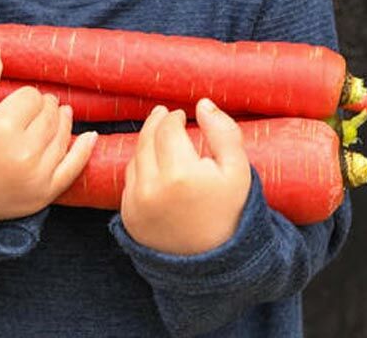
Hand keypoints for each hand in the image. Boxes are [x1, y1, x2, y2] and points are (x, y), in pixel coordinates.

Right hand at [0, 47, 97, 228]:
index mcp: (1, 127)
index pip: (31, 97)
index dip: (25, 96)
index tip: (15, 102)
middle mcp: (22, 152)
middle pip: (50, 114)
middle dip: (45, 106)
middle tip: (37, 107)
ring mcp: (36, 176)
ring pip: (62, 136)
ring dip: (63, 122)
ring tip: (60, 114)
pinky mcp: (44, 195)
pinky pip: (73, 168)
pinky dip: (84, 151)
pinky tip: (91, 136)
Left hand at [120, 99, 250, 254]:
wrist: (214, 262)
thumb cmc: (230, 211)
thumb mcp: (237, 170)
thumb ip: (223, 131)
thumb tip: (202, 103)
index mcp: (180, 174)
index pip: (167, 129)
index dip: (174, 117)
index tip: (182, 114)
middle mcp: (152, 188)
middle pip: (147, 139)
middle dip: (156, 122)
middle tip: (164, 114)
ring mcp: (136, 204)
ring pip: (135, 157)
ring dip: (147, 143)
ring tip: (160, 136)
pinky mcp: (128, 216)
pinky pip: (129, 180)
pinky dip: (140, 167)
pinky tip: (154, 163)